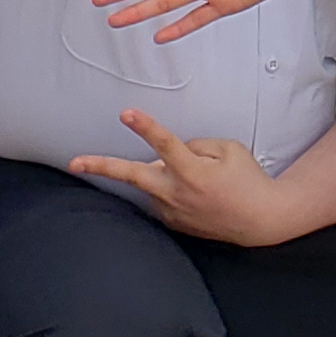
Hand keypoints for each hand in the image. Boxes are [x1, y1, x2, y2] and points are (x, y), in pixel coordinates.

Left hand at [71, 110, 297, 244]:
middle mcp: (177, 193)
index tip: (126, 113)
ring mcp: (173, 211)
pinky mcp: (173, 222)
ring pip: (153, 183)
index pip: (164, 143)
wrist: (261, 220)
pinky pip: (163, 197)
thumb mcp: (228, 150)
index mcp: (193, 171)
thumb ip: (195, 145)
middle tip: (74, 163)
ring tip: (201, 180)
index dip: (144, 126)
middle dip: (101, 167)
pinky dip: (172, 189)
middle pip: (132, 175)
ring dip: (161, 174)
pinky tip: (198, 194)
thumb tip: (172, 151)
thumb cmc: (247, 180)